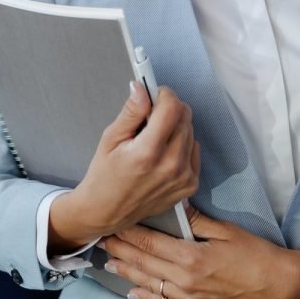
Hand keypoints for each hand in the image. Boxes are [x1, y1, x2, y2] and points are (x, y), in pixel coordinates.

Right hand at [48, 83, 199, 251]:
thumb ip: (131, 112)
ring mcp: (183, 177)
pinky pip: (194, 149)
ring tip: (154, 138)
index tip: (155, 94)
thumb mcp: (110, 138)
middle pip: (185, 116)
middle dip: (169, 108)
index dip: (163, 95)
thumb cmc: (105, 175)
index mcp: (147, 152)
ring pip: (191, 131)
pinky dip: (182, 144)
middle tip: (151, 116)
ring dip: (176, 126)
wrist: (107, 211)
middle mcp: (170, 165)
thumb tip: (142, 87)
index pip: (172, 108)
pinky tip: (163, 153)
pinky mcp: (190, 185)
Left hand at [99, 208, 299, 298]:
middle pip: (144, 264)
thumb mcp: (226, 230)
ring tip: (109, 262)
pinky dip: (146, 297)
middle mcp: (184, 280)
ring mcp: (189, 297)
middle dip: (121, 250)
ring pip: (150, 284)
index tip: (113, 223)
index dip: (129, 234)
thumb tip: (174, 207)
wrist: (277, 284)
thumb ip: (197, 221)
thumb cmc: (255, 253)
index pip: (150, 244)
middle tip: (101, 239)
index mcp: (190, 257)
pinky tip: (133, 293)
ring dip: (127, 273)